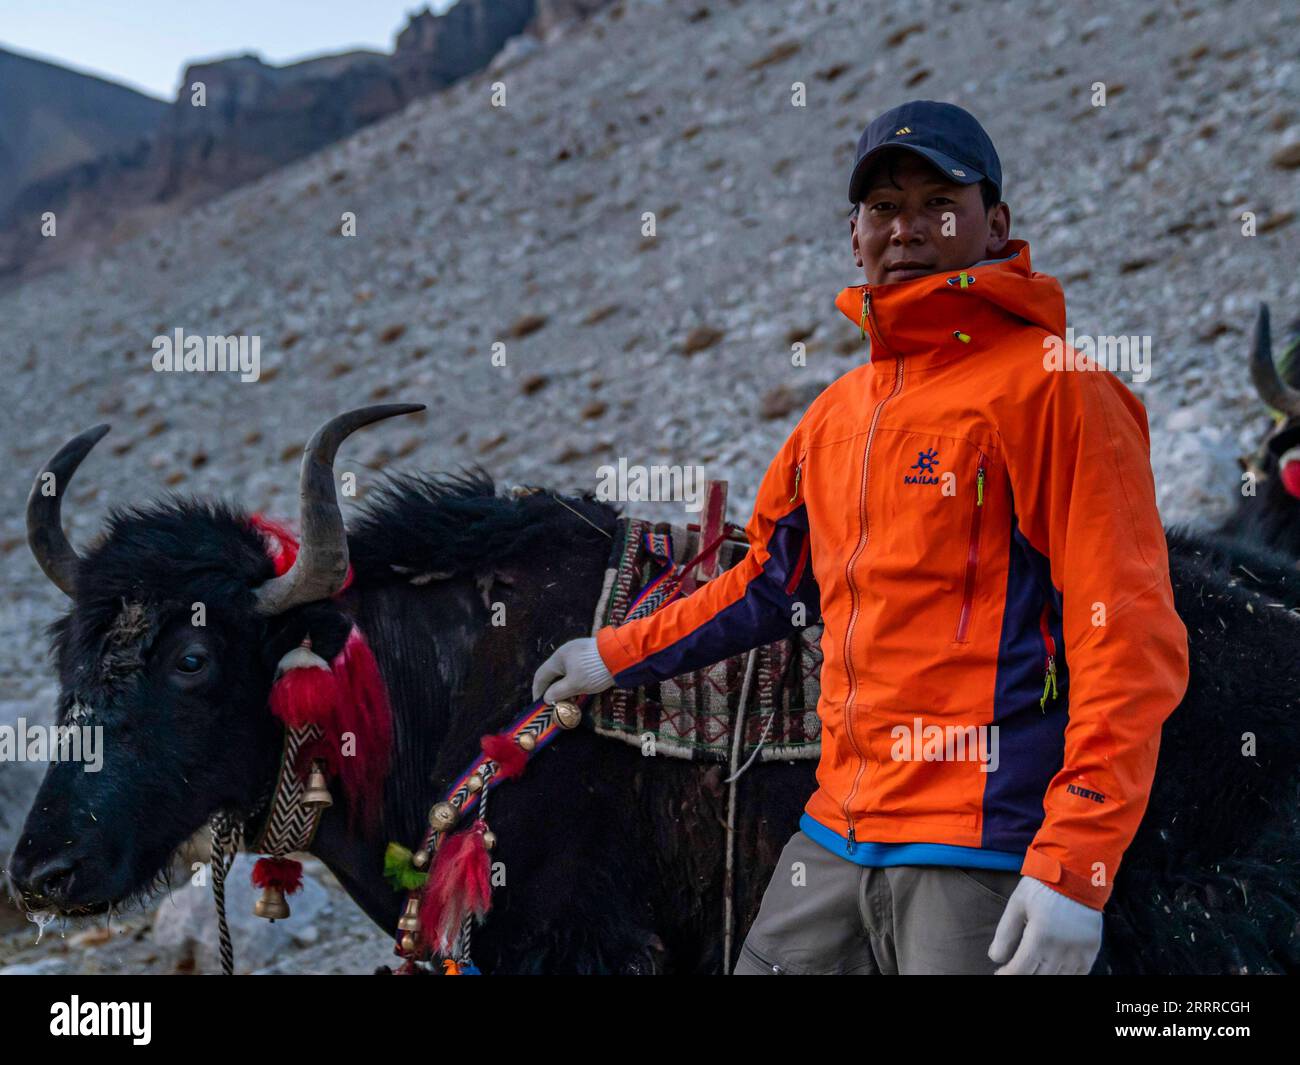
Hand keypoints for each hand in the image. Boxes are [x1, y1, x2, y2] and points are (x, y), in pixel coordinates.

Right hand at [531, 637, 614, 702]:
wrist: (621, 655)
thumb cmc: (593, 670)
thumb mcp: (574, 684)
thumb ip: (558, 692)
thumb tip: (547, 698)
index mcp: (558, 657)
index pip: (541, 675)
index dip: (537, 691)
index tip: (538, 704)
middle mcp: (566, 653)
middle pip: (554, 674)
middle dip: (552, 690)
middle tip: (554, 705)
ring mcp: (579, 653)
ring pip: (566, 673)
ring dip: (564, 687)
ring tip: (568, 701)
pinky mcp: (590, 656)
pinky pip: (576, 671)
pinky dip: (574, 682)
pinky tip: (579, 691)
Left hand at [988, 876, 1102, 974]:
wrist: (1076, 873)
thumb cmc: (1042, 887)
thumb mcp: (1017, 904)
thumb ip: (1005, 933)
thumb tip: (995, 958)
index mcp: (1040, 936)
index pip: (1021, 970)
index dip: (1007, 975)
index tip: (1000, 973)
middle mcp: (1061, 949)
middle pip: (1039, 977)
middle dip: (1023, 975)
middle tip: (1014, 969)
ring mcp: (1079, 952)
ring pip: (1058, 978)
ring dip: (1043, 976)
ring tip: (1032, 969)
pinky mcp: (1091, 951)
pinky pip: (1079, 975)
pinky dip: (1064, 975)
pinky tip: (1052, 969)